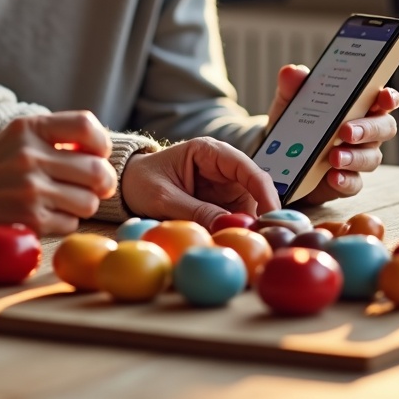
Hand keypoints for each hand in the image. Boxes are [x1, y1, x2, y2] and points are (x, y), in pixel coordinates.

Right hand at [0, 111, 117, 257]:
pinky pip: (71, 224)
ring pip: (88, 202)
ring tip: (64, 202)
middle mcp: (29, 156)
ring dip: (82, 205)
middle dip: (102, 183)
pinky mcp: (30, 220)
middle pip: (96, 170)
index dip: (101, 143)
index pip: (85, 126)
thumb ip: (53, 139)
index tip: (99, 155)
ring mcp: (30, 190)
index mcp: (27, 128)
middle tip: (96, 188)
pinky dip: (64, 223)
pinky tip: (45, 217)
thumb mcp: (14, 140)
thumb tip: (100, 153)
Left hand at [119, 137, 279, 230]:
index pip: (246, 168)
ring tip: (244, 246)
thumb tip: (227, 225)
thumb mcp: (163, 198)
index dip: (264, 192)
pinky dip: (236, 232)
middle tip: (263, 240)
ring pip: (248, 208)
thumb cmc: (142, 182)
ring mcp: (223, 187)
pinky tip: (234, 244)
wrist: (127, 186)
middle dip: (260, 215)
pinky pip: (235, 219)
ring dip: (247, 227)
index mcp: (209, 152)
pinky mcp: (220, 204)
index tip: (272, 216)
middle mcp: (222, 168)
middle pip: (254, 191)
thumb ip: (194, 210)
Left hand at [264, 63, 398, 206]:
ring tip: (334, 157)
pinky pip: (355, 183)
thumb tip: (292, 71)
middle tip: (346, 131)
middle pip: (383, 128)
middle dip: (368, 129)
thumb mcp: (289, 103)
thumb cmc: (296, 124)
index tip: (384, 96)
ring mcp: (358, 157)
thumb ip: (292, 87)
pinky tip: (333, 177)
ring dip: (354, 157)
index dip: (388, 97)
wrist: (280, 159)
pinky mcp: (347, 181)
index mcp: (357, 107)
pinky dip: (345, 180)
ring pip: (371, 157)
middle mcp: (364, 132)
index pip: (382, 99)